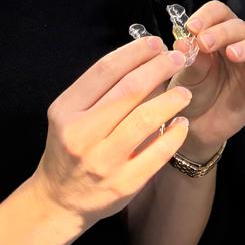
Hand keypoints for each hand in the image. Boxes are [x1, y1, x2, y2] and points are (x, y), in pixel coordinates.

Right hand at [33, 36, 193, 229]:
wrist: (59, 200)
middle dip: (158, 68)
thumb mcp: (71, 114)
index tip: (156, 43)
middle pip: (128, 90)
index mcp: (66, 111)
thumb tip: (145, 60)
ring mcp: (103, 161)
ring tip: (184, 93)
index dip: (135, 52)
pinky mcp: (124, 184)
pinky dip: (174, 134)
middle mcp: (82, 134)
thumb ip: (101, 90)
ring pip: (145, 119)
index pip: (105, 70)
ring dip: (171, 100)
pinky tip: (182, 124)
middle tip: (177, 59)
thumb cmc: (70, 147)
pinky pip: (157, 153)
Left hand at [168, 1, 244, 156]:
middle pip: (237, 26)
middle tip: (205, 43)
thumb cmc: (192, 93)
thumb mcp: (185, 76)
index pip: (218, 12)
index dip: (207, 16)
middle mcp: (238, 42)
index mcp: (217, 33)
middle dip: (221, 32)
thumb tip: (183, 42)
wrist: (198, 127)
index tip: (192, 27)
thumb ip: (189, 59)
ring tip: (231, 54)